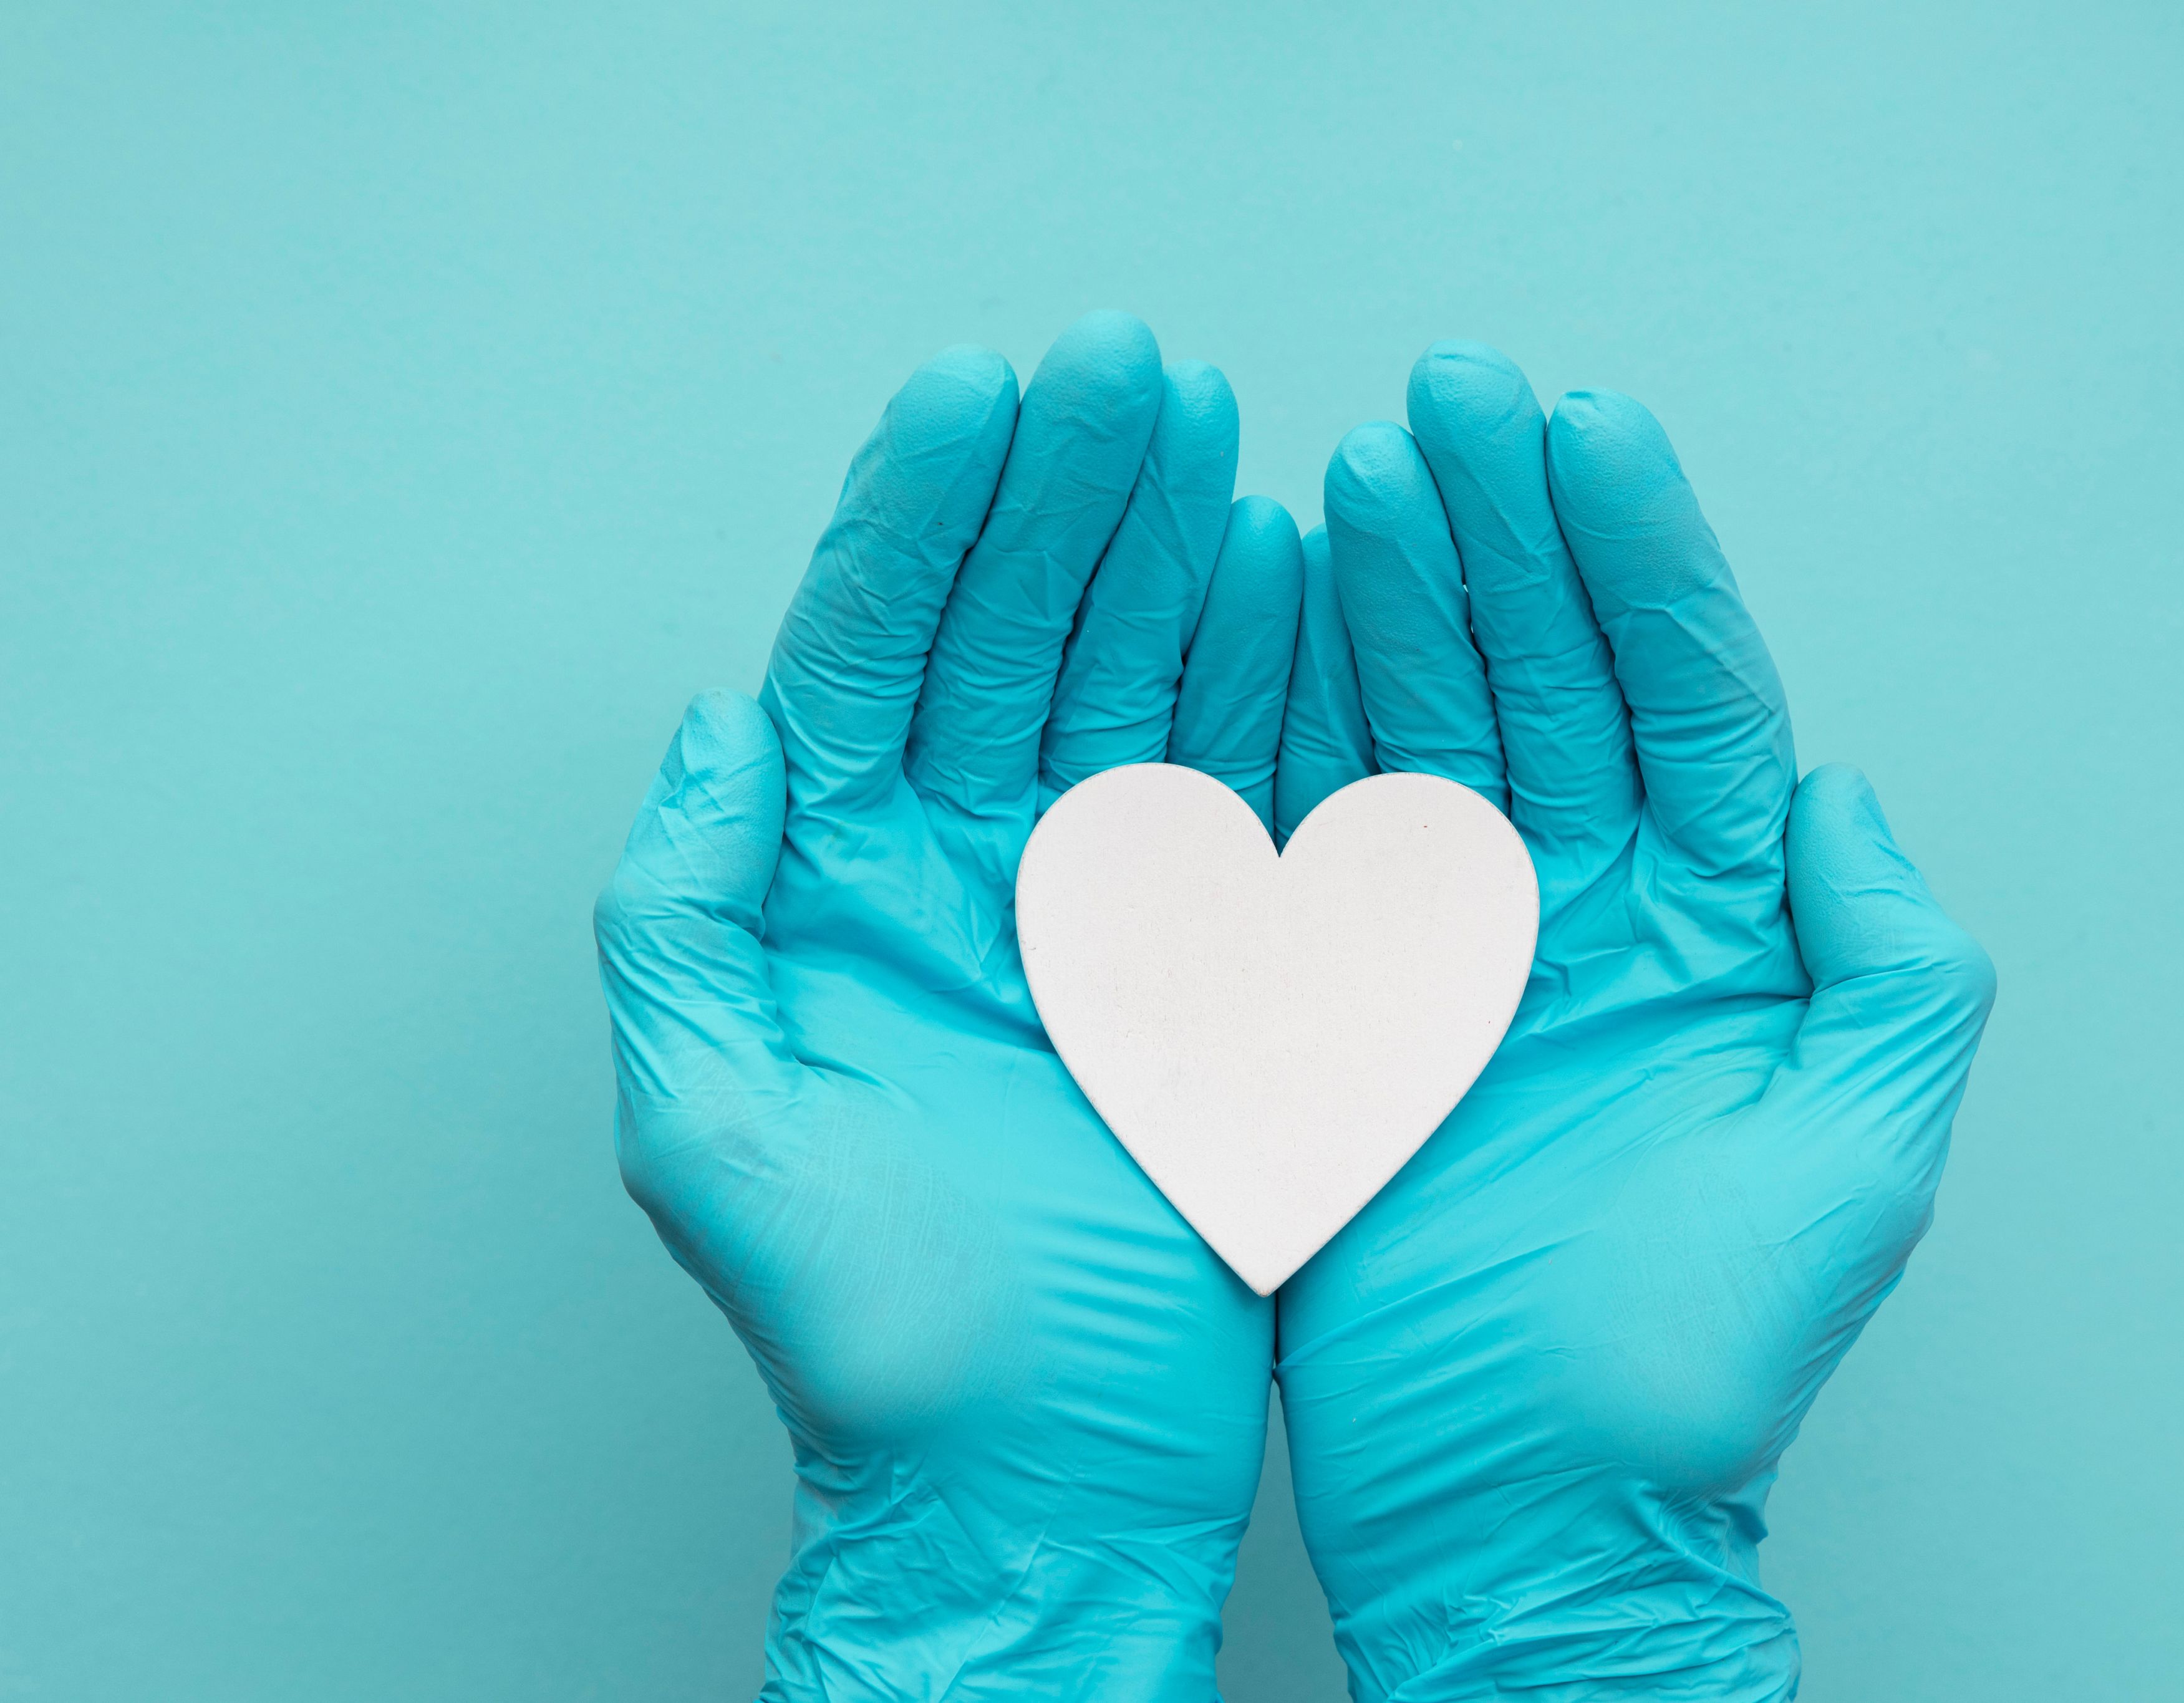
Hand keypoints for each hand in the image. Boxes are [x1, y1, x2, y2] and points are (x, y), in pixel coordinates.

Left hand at [595, 313, 1303, 1695]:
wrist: (1036, 1477)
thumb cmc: (872, 1335)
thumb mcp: (714, 1129)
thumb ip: (690, 912)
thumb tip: (718, 724)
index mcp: (842, 890)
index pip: (876, 656)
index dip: (924, 518)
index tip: (984, 394)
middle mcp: (968, 874)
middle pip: (1016, 635)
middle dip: (1069, 492)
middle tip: (1132, 364)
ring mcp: (1099, 912)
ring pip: (1135, 686)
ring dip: (1173, 552)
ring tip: (1216, 433)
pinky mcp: (1213, 967)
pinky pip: (1242, 793)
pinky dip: (1268, 682)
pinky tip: (1288, 577)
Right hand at [1272, 343, 1994, 1698]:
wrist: (1526, 1506)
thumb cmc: (1698, 1363)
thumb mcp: (1859, 1160)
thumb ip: (1887, 964)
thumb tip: (1840, 789)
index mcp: (1721, 930)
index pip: (1684, 695)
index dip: (1637, 557)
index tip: (1584, 428)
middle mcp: (1595, 912)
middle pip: (1550, 675)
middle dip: (1507, 529)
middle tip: (1453, 397)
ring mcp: (1463, 950)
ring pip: (1432, 725)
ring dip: (1401, 590)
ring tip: (1367, 465)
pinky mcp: (1349, 1004)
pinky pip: (1324, 829)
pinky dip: (1301, 716)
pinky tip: (1282, 607)